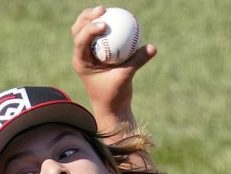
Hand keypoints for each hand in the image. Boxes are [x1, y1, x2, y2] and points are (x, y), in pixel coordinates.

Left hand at [71, 6, 155, 127]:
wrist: (112, 107)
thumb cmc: (115, 96)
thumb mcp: (126, 78)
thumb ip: (138, 61)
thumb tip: (153, 47)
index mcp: (81, 62)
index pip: (80, 41)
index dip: (90, 29)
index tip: (104, 24)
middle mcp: (81, 56)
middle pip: (77, 30)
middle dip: (87, 17)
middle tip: (102, 9)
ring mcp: (87, 54)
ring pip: (85, 31)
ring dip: (92, 18)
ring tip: (105, 9)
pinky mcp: (95, 54)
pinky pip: (98, 37)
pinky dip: (105, 28)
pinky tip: (115, 19)